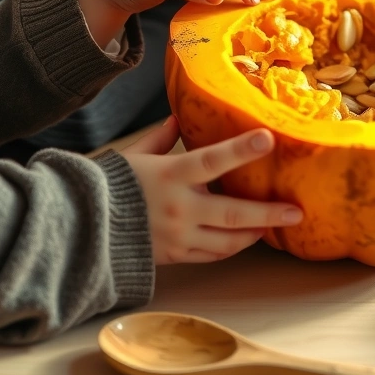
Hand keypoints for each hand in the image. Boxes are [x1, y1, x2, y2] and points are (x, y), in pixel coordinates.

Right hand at [119, 117, 302, 263]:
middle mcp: (178, 208)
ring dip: (254, 234)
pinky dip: (230, 247)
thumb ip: (160, 139)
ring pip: (227, 241)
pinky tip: (244, 239)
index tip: (269, 138)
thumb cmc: (106, 185)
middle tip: (296, 210)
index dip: (241, 150)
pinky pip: (210, 255)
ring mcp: (177, 236)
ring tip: (275, 225)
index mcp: (169, 176)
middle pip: (233, 213)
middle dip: (268, 213)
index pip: (212, 161)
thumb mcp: (133, 156)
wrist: (78, 228)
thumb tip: (177, 118)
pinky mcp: (173, 256)